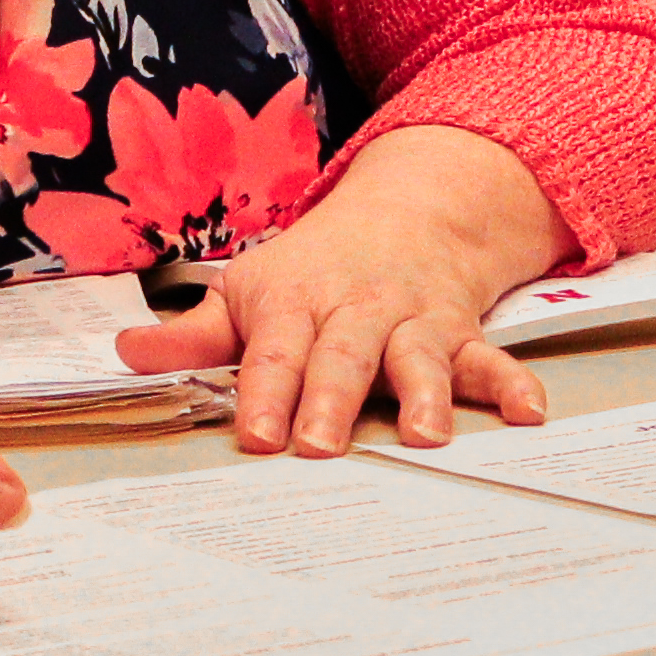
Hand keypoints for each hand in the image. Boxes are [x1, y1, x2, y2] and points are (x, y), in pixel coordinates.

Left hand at [116, 122, 563, 455]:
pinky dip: (513, 384)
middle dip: (331, 400)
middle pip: (342, 356)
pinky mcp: (460, 334)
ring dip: (424, 395)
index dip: (264, 394)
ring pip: (418, 357)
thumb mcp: (251, 287)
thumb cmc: (319, 265)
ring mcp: (413, 322)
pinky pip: (491, 359)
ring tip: (427, 437)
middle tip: (319, 447)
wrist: (411, 208)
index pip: (274, 351)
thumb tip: (126, 354)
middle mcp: (357, 311)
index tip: (257, 438)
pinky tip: (529, 414)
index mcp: (296, 301)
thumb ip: (195, 334)